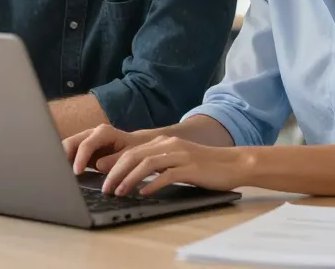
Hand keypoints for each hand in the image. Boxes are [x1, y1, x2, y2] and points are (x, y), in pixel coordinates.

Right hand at [64, 124, 157, 174]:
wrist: (137, 146)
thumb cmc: (135, 150)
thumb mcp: (130, 156)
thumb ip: (115, 160)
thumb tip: (98, 165)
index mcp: (103, 132)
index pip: (86, 144)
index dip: (80, 158)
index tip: (76, 173)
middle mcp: (91, 133)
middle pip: (71, 142)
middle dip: (62, 156)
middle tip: (59, 173)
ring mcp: (85, 140)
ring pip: (67, 147)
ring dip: (61, 160)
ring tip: (57, 174)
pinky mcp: (82, 150)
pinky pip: (69, 154)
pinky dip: (64, 163)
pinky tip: (61, 174)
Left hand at [98, 135, 249, 196]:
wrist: (233, 163)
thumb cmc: (204, 166)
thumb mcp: (177, 160)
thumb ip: (158, 165)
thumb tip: (135, 178)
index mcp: (164, 142)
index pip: (132, 150)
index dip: (114, 163)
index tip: (101, 176)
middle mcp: (169, 145)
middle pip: (134, 155)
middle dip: (116, 172)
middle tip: (106, 188)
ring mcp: (180, 155)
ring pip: (147, 164)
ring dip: (129, 179)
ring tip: (119, 192)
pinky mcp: (191, 167)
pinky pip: (167, 175)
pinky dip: (152, 184)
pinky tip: (144, 194)